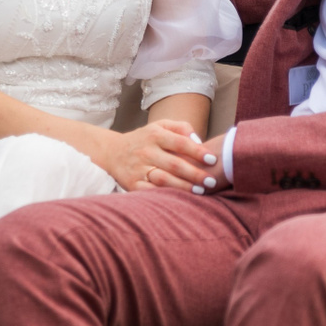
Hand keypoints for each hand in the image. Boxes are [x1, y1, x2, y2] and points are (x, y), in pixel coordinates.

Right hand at [91, 120, 215, 192]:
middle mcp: (146, 151)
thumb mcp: (160, 125)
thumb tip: (199, 141)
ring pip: (164, 179)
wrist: (112, 152)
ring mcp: (138, 168)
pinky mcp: (132, 184)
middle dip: (195, 174)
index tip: (212, 160)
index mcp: (155, 135)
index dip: (198, 152)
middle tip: (212, 181)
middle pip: (174, 164)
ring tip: (200, 191)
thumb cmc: (145, 139)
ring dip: (183, 187)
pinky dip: (165, 196)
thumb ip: (182, 127)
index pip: (180, 143)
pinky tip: (179, 199)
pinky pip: (150, 192)